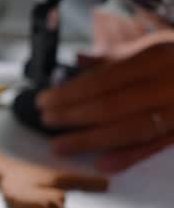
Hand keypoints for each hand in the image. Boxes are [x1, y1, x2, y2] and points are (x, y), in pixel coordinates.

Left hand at [37, 32, 173, 170]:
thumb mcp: (157, 43)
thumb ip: (117, 55)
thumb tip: (78, 62)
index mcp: (157, 57)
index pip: (104, 80)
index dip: (71, 93)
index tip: (45, 100)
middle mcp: (168, 84)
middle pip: (111, 105)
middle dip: (73, 116)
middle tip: (46, 121)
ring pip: (128, 129)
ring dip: (91, 140)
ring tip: (61, 145)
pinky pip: (154, 147)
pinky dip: (128, 157)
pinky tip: (103, 164)